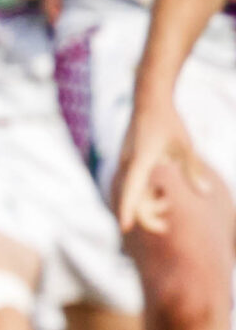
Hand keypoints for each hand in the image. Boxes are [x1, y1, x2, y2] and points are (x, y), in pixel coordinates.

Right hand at [116, 99, 207, 235]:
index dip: (127, 210)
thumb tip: (206, 193)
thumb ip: (193, 171)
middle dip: (146, 217)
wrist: (149, 100)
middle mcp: (127, 166)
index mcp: (139, 163)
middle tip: (164, 227)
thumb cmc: (169, 122)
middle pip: (131, 200)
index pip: (131, 191)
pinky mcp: (127, 164)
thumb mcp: (186, 147)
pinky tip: (161, 193)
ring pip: (132, 194)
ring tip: (166, 202)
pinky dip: (145, 195)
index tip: (124, 228)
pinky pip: (132, 187)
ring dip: (147, 204)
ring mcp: (125, 165)